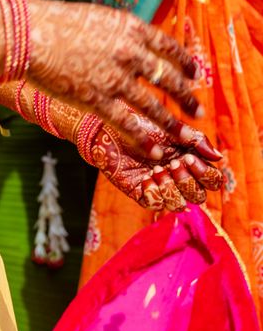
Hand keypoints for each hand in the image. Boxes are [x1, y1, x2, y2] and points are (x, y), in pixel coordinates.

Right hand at [26, 0, 219, 163]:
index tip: (194, 73)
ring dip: (174, 123)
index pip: (168, 46)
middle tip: (197, 110)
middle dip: (186, 96)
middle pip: (167, 78)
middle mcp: (129, 52)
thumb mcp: (96, 18)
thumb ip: (118, 34)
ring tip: (188, 135)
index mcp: (130, 27)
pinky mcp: (97, 100)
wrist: (27, 34)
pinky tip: (154, 151)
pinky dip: (144, 139)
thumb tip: (133, 47)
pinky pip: (128, 123)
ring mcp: (115, 78)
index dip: (185, 62)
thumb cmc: (53, 22)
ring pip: (154, 106)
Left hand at [83, 110, 224, 209]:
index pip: (213, 181)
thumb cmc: (144, 126)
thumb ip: (196, 141)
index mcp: (191, 164)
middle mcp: (179, 179)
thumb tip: (218, 157)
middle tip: (173, 163)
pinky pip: (156, 205)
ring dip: (171, 187)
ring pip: (179, 205)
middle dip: (187, 181)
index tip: (188, 158)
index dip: (206, 174)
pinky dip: (154, 192)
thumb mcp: (173, 129)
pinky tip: (146, 177)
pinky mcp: (143, 194)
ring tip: (157, 169)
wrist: (111, 129)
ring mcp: (161, 188)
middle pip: (199, 196)